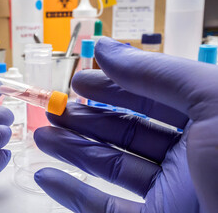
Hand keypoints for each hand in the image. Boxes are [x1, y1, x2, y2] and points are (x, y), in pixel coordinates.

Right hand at [34, 37, 217, 212]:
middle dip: (87, 118)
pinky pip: (102, 209)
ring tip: (43, 135)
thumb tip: (105, 48)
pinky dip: (72, 193)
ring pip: (110, 167)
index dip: (114, 85)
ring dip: (72, 151)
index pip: (151, 97)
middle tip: (56, 108)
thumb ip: (154, 72)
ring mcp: (169, 195)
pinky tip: (48, 176)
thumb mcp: (210, 100)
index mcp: (208, 122)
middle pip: (126, 131)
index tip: (80, 80)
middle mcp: (188, 158)